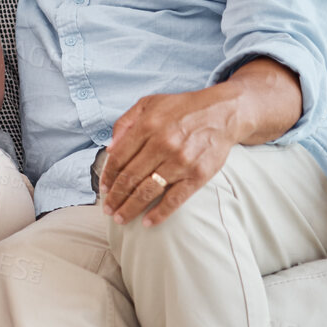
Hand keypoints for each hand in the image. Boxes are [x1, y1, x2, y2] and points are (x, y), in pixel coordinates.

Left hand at [99, 85, 241, 226]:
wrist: (223, 113)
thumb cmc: (182, 109)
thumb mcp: (149, 104)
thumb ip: (125, 123)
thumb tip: (110, 149)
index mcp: (147, 126)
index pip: (119, 158)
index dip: (108, 176)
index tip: (103, 189)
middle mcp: (162, 145)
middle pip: (130, 178)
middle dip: (115, 197)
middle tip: (107, 209)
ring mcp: (180, 162)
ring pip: (148, 191)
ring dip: (130, 208)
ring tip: (120, 219)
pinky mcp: (198, 175)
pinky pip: (175, 199)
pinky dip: (160, 213)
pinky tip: (148, 222)